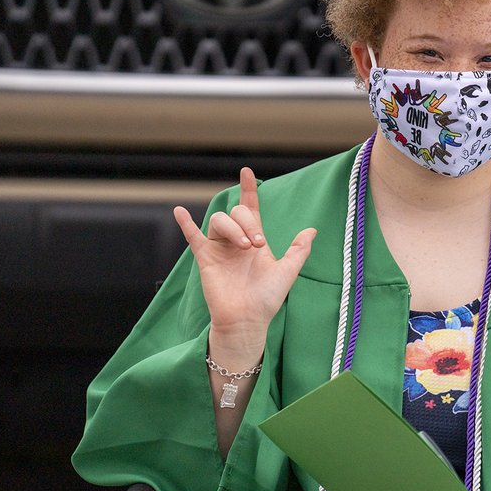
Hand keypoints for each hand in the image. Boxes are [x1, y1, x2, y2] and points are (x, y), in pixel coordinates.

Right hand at [173, 167, 316, 364]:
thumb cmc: (267, 298)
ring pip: (219, 220)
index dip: (249, 190)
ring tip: (245, 247)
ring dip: (233, 228)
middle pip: (236, 213)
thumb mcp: (288, 270)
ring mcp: (219, 248)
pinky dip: (185, 224)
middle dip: (248, 223)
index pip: (250, 208)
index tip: (247, 172)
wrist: (248, 319)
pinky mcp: (205, 258)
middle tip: (257, 244)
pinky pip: (192, 237)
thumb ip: (299, 250)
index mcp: (255, 239)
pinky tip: (179, 211)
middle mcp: (236, 241)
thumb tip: (312, 230)